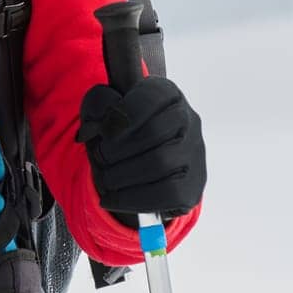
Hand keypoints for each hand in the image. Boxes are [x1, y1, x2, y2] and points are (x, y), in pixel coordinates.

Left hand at [76, 76, 205, 224]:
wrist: (139, 168)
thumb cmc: (119, 132)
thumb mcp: (103, 109)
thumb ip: (98, 104)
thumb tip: (98, 125)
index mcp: (166, 93)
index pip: (148, 99)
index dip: (120, 117)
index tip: (101, 132)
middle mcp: (188, 120)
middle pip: (153, 132)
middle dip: (118, 149)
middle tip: (100, 158)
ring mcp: (194, 154)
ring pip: (160, 163)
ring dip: (122, 175)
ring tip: (105, 179)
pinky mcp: (192, 186)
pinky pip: (167, 194)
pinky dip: (132, 198)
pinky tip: (112, 198)